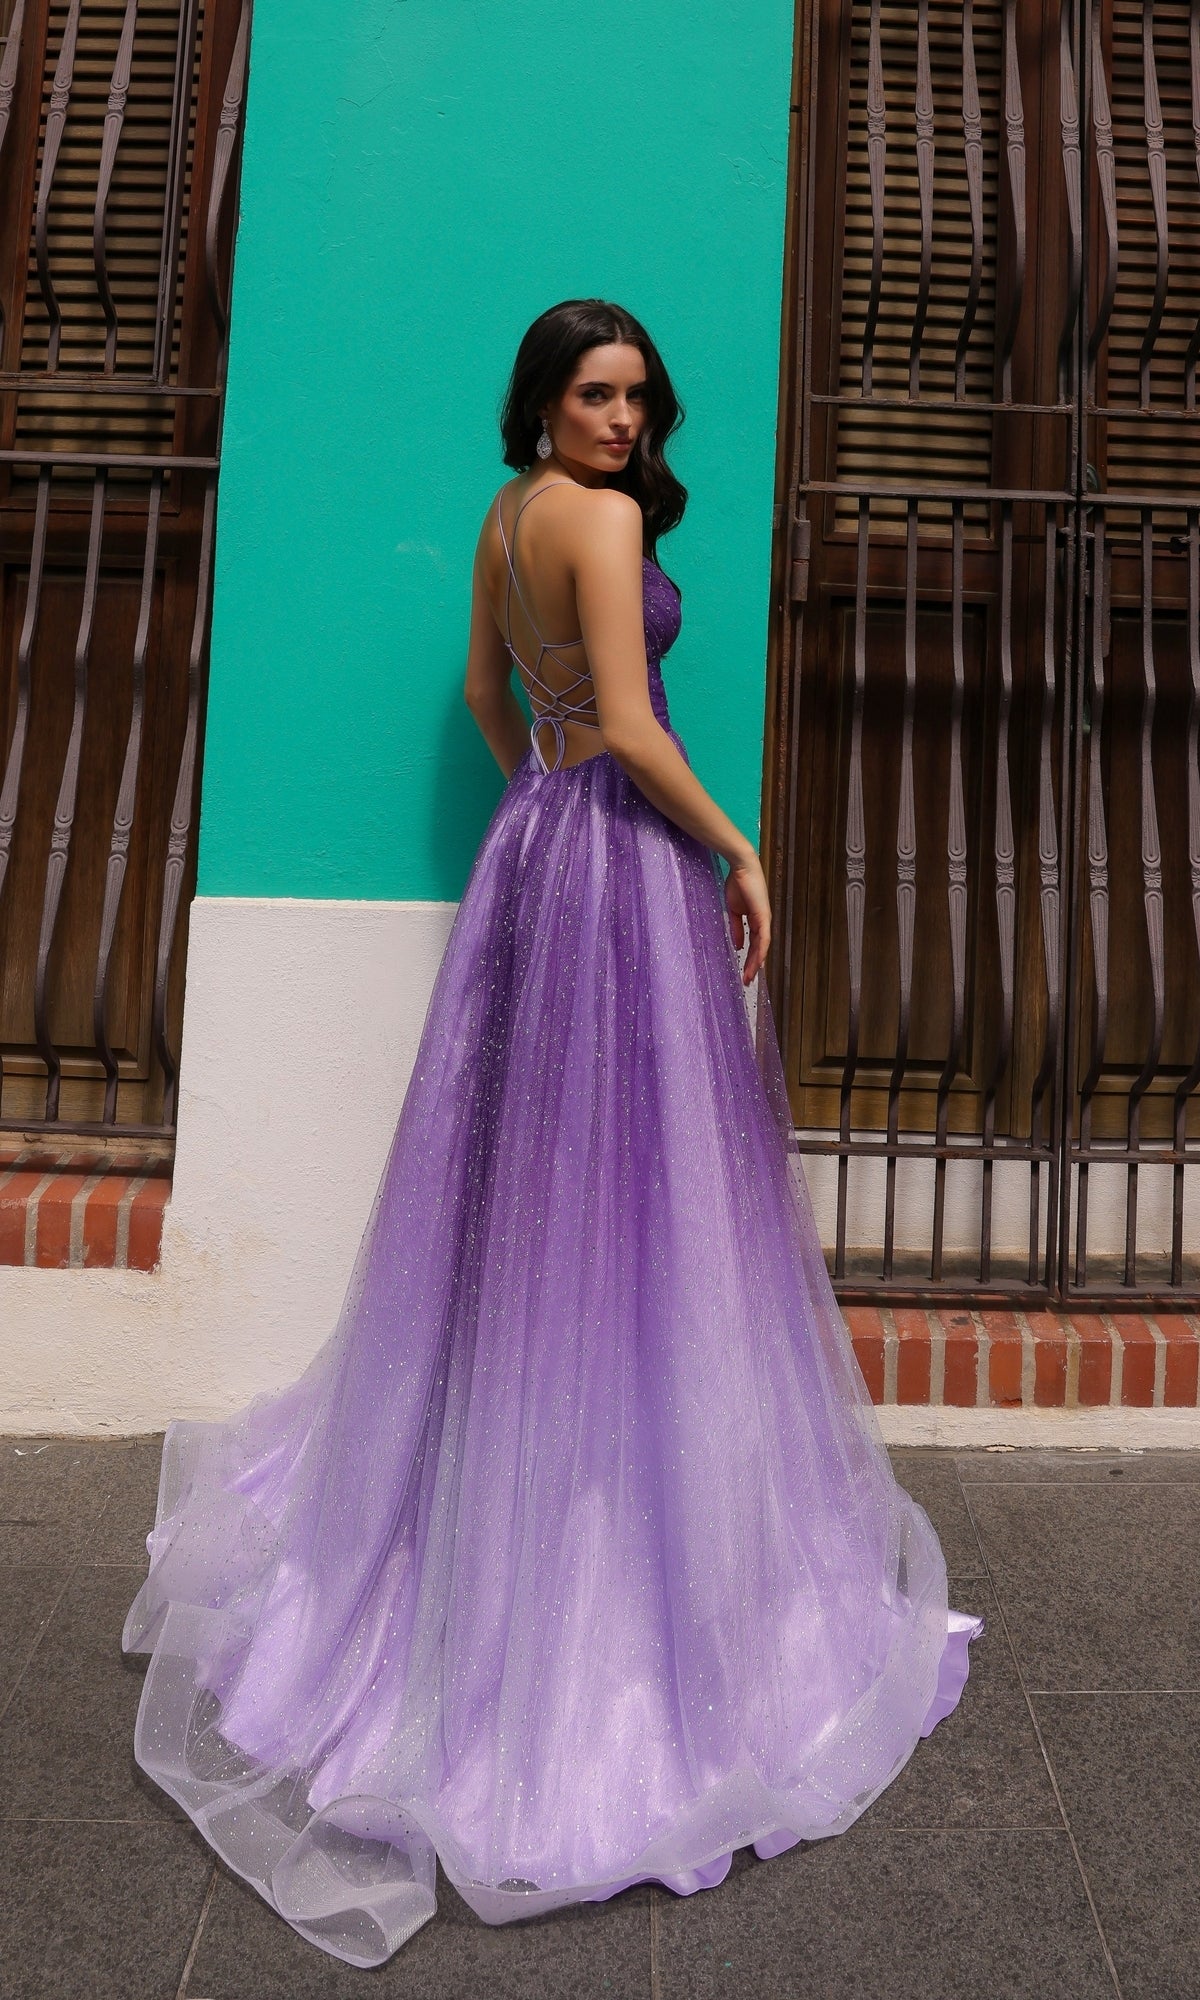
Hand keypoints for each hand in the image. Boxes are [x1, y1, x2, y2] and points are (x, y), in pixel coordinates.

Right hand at [724, 851, 771, 985]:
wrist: (741, 868)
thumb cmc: (737, 884)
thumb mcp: (734, 911)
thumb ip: (737, 928)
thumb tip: (738, 945)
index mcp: (755, 921)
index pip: (754, 944)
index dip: (749, 959)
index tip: (744, 972)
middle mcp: (762, 922)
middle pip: (759, 949)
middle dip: (753, 966)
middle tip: (747, 981)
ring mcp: (765, 920)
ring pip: (763, 948)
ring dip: (757, 963)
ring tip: (749, 977)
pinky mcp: (764, 917)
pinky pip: (763, 938)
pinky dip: (761, 952)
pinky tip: (757, 963)